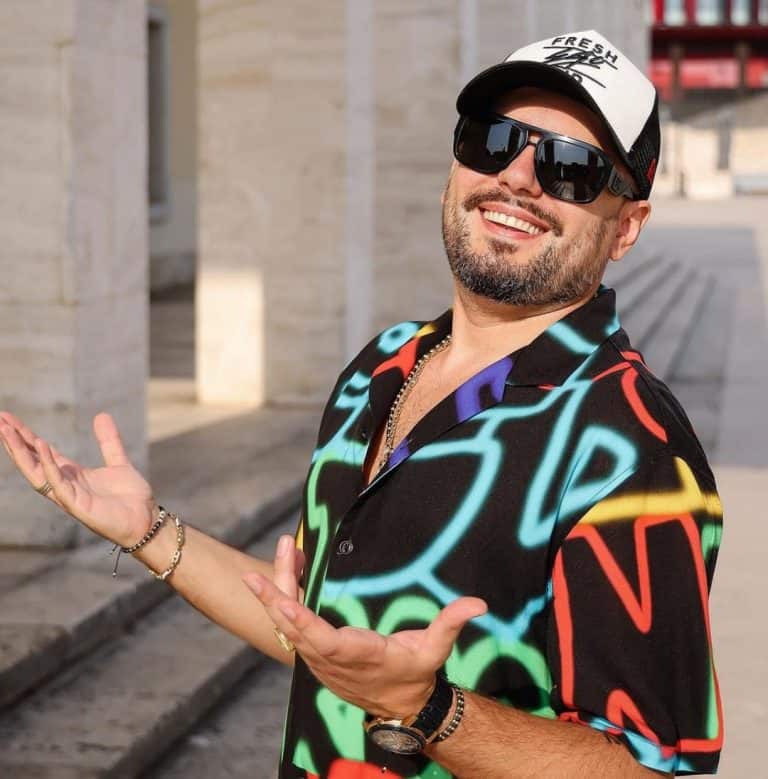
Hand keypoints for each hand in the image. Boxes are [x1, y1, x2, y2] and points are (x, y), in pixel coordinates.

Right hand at [0, 411, 156, 547]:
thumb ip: (108, 441)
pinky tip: (41, 445)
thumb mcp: (118, 462)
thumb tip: (101, 415)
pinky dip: (49, 465)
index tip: (9, 419)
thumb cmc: (131, 498)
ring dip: (21, 453)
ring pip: (36, 473)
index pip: (42, 453)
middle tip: (0, 420)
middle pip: (32, 461)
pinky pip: (58, 483)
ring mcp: (68, 496)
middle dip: (15, 442)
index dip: (26, 437)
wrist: (146, 520)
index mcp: (72, 475)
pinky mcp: (77, 505)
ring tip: (7, 431)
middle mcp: (65, 485)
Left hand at [243, 536, 486, 718]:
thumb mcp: (435, 649)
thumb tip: (478, 603)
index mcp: (357, 654)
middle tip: (255, 572)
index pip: (323, 640)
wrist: (399, 706)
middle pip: (293, 630)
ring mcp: (317, 659)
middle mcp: (329, 659)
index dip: (301, 621)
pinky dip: (284, 600)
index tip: (283, 602)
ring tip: (278, 554)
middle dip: (274, 599)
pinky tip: (286, 571)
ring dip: (276, 593)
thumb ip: (451, 624)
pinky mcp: (314, 654)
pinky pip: (291, 626)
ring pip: (287, 626)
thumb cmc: (415, 673)